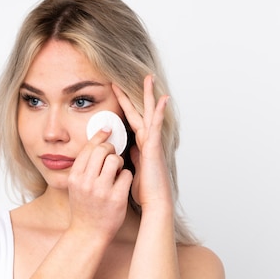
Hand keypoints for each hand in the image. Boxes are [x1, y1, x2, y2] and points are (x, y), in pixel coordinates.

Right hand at [67, 128, 132, 239]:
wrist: (88, 234)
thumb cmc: (84, 208)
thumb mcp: (76, 186)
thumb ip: (83, 167)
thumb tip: (96, 143)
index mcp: (75, 177)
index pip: (88, 148)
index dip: (100, 136)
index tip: (108, 130)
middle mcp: (86, 182)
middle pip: (102, 150)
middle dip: (111, 149)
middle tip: (113, 155)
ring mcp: (101, 191)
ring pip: (115, 160)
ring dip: (119, 162)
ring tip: (116, 171)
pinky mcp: (116, 198)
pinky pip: (126, 174)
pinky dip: (126, 176)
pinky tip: (122, 184)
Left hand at [113, 75, 173, 208]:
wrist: (153, 202)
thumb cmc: (144, 191)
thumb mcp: (131, 170)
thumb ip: (128, 158)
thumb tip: (123, 152)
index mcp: (141, 145)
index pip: (131, 120)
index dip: (125, 105)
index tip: (117, 90)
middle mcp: (148, 141)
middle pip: (142, 112)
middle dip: (139, 94)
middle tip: (142, 76)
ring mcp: (152, 143)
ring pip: (150, 114)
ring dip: (150, 96)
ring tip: (150, 78)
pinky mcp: (154, 148)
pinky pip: (156, 126)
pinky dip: (158, 112)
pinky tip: (162, 99)